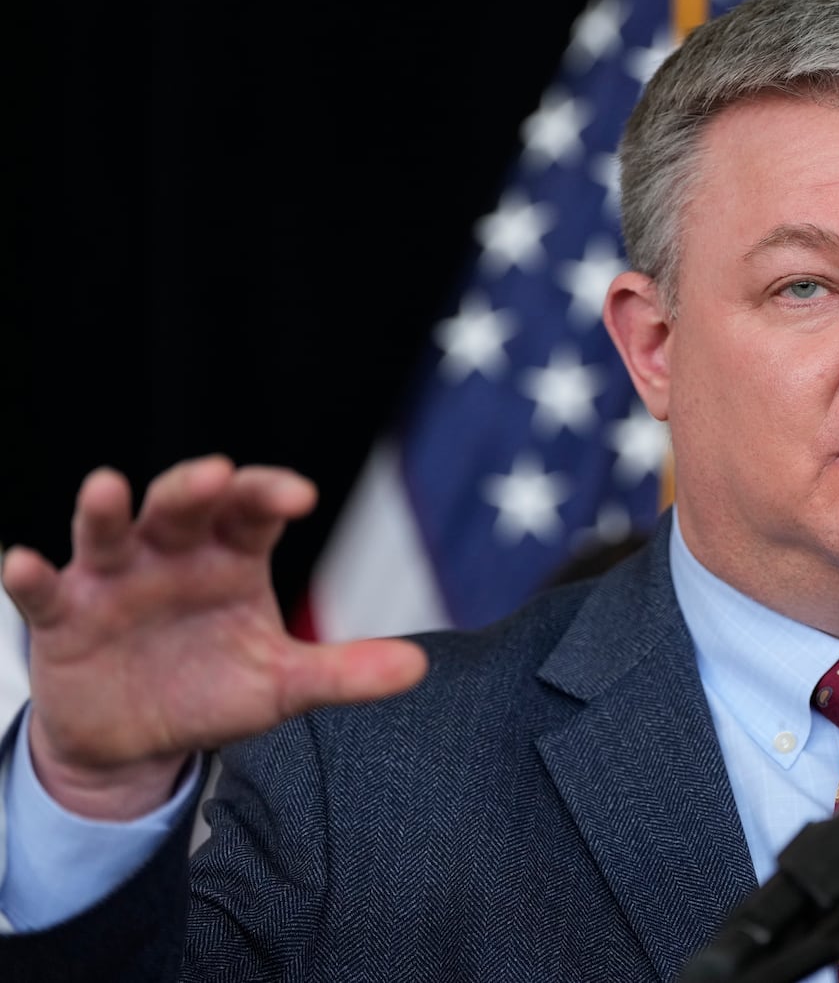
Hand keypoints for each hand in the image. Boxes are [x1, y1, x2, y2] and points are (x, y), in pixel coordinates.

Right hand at [1, 456, 426, 819]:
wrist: (137, 743)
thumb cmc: (212, 692)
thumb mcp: (283, 687)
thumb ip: (345, 673)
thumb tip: (419, 666)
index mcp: (231, 559)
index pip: (252, 510)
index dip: (269, 494)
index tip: (299, 495)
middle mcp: (172, 555)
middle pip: (181, 506)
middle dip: (195, 488)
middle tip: (213, 476)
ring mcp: (114, 580)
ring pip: (109, 531)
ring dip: (107, 510)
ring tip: (108, 488)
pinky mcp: (65, 616)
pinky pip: (44, 590)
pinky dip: (30, 575)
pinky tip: (23, 562)